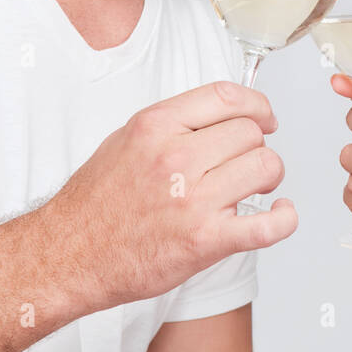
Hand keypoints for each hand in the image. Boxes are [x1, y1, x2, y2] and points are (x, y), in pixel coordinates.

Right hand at [39, 81, 297, 312]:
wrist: (67, 255)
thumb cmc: (96, 202)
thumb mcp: (126, 139)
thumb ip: (175, 122)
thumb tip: (224, 112)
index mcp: (157, 126)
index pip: (227, 97)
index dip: (257, 106)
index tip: (265, 118)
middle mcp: (176, 158)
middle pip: (251, 134)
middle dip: (256, 146)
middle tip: (246, 163)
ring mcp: (192, 200)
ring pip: (266, 168)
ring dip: (268, 178)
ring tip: (254, 188)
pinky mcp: (205, 241)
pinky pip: (268, 225)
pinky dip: (285, 219)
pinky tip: (280, 213)